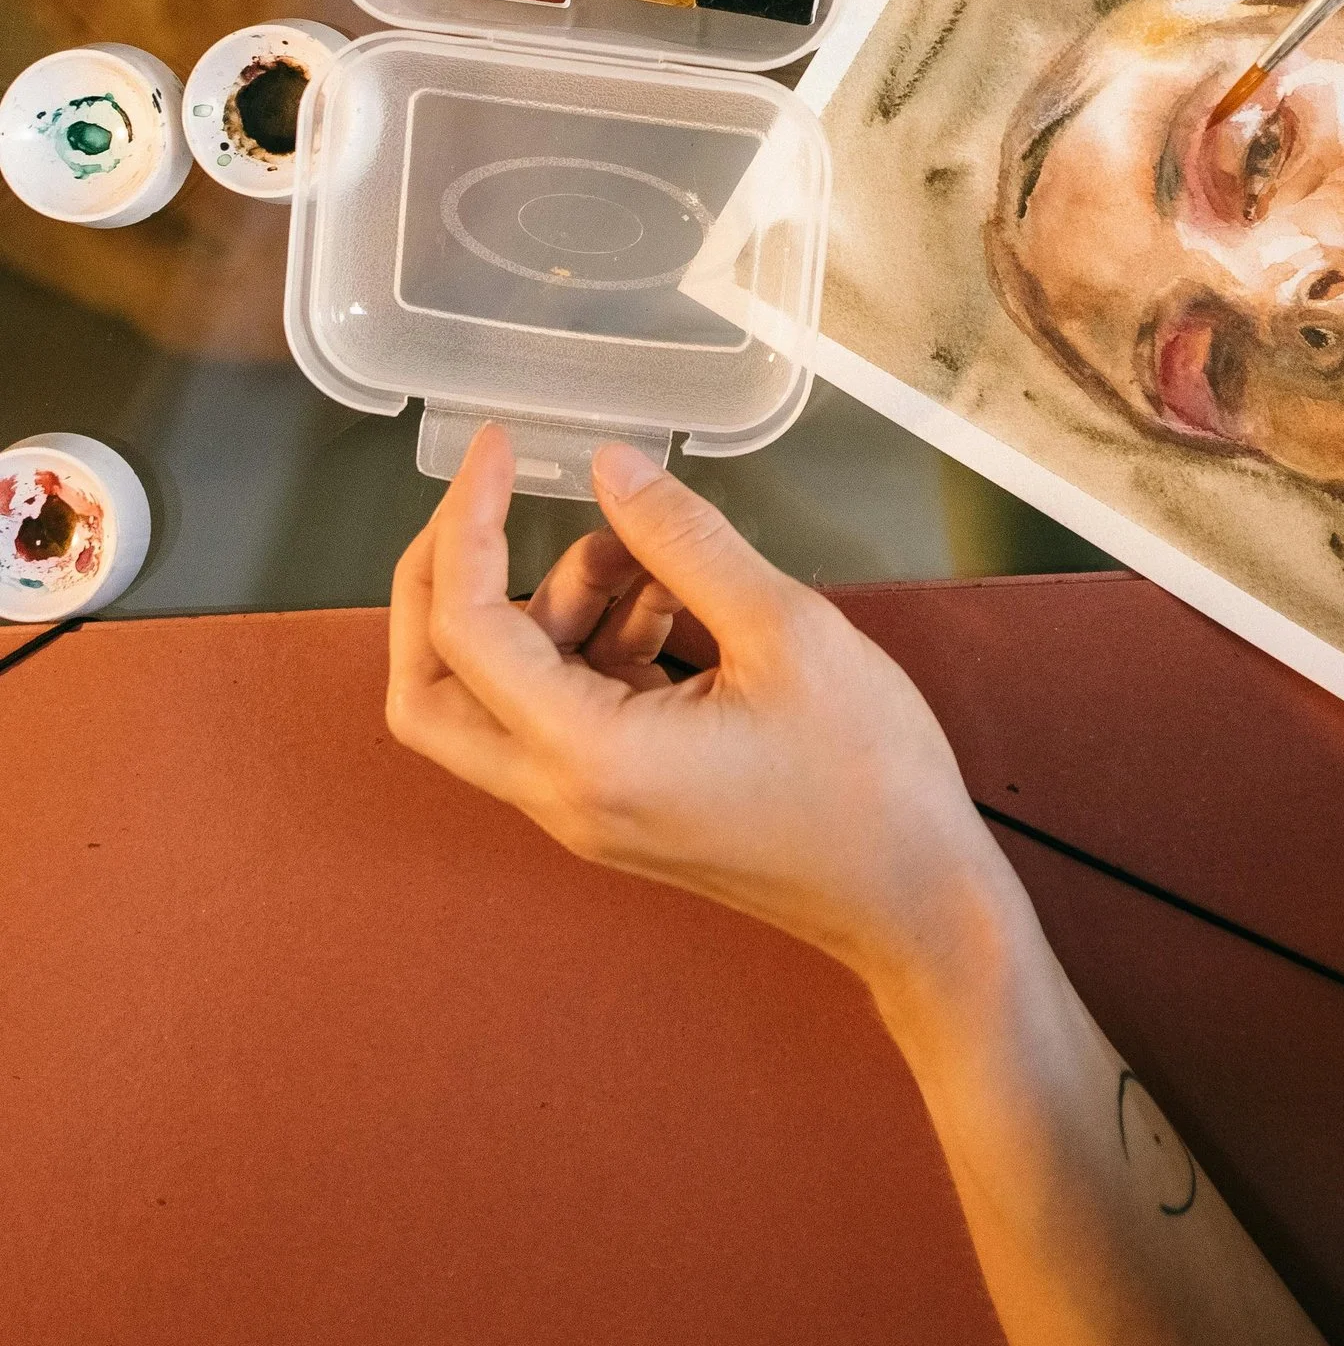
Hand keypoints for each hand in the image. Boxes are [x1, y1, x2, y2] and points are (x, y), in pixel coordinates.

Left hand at [387, 428, 1022, 1031]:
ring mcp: (586, 807)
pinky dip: (588, 643)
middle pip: (427, 690)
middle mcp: (562, 794)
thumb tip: (610, 467)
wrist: (914, 898)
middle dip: (441, 582)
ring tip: (643, 554)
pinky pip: (560, 712)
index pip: (466, 632)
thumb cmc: (866, 774)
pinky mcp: (618, 804)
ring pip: (496, 697)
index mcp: (590, 756)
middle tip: (492, 499)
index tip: (499, 447)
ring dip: (545, 606)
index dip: (468, 524)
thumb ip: (686, 540)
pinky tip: (668, 599)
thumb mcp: (786, 630)